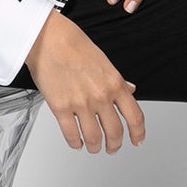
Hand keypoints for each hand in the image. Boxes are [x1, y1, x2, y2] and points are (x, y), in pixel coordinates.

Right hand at [25, 9, 144, 153]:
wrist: (49, 38)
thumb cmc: (74, 44)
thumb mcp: (104, 61)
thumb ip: (118, 80)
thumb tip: (130, 90)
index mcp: (115, 83)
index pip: (135, 116)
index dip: (138, 133)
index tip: (137, 140)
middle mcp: (101, 96)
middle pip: (115, 132)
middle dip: (115, 145)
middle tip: (113, 148)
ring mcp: (81, 104)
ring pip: (94, 138)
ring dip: (95, 147)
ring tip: (94, 148)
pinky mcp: (60, 108)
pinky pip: (71, 135)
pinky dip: (76, 143)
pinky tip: (77, 143)